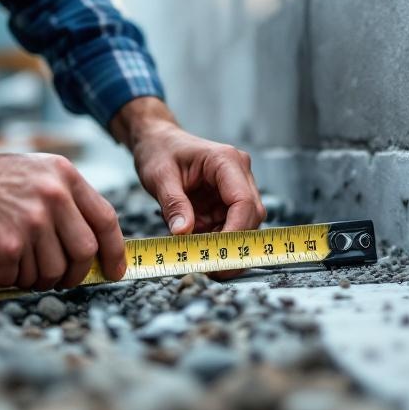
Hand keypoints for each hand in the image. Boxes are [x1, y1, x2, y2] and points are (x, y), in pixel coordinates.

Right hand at [0, 124, 125, 288]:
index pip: (106, 220)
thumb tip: (93, 245)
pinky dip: (10, 278)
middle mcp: (54, 197)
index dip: (114, 251)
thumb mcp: (41, 173)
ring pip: (53, 271)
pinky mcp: (7, 244)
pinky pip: (20, 277)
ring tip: (23, 267)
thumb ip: (68, 200)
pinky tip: (0, 264)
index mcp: (66, 177)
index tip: (114, 270)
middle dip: (76, 274)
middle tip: (62, 279)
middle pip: (84, 252)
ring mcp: (32, 221)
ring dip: (38, 278)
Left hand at [111, 98, 266, 271]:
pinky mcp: (227, 202)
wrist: (157, 141)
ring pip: (244, 226)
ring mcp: (235, 188)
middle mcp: (238, 174)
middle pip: (251, 216)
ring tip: (198, 259)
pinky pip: (229, 227)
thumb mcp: (159, 176)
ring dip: (224, 245)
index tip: (218, 255)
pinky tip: (196, 247)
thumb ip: (173, 204)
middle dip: (233, 245)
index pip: (244, 201)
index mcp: (226, 161)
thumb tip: (183, 233)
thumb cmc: (160, 150)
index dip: (235, 232)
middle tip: (210, 268)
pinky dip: (214, 241)